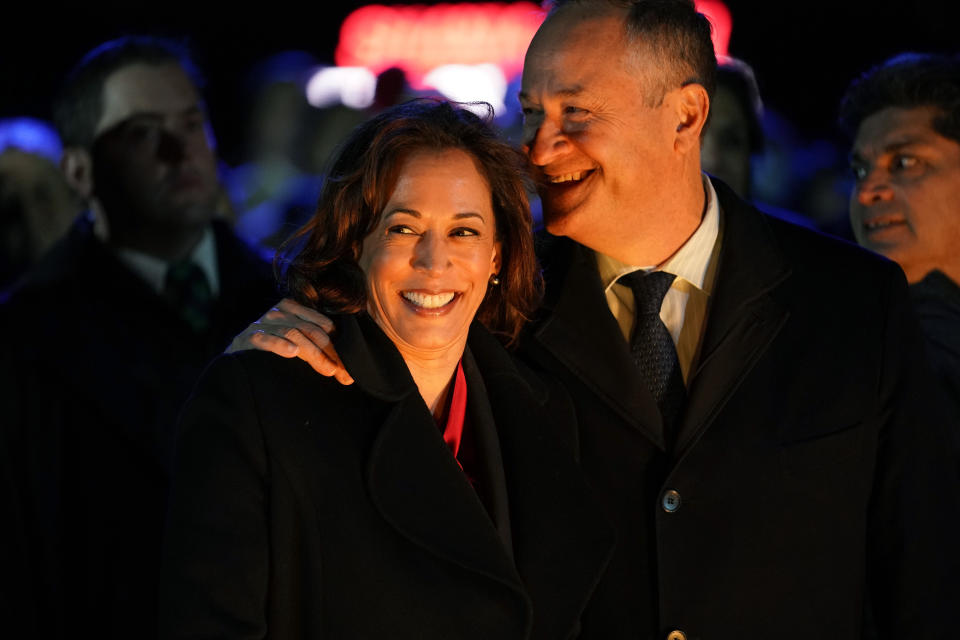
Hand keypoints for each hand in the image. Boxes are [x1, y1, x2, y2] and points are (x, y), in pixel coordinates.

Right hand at [227, 298, 353, 384]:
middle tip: (342, 373)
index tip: (348, 367)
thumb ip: (317, 350)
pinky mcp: (248, 337)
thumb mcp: (296, 345)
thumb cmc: (272, 355)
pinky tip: (292, 352)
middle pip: (311, 330)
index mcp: (293, 309)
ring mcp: (263, 324)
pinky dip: (280, 344)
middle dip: (330, 353)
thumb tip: (346, 371)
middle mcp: (278, 313)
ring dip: (314, 353)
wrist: (237, 362)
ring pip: (294, 333)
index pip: (322, 325)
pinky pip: (267, 338)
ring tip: (327, 369)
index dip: (338, 345)